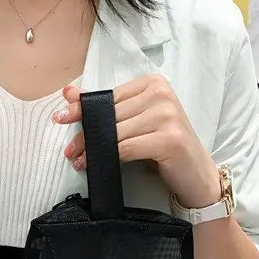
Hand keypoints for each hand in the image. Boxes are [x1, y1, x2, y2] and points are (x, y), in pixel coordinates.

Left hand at [54, 76, 220, 209]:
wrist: (197, 175)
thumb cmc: (164, 148)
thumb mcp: (136, 123)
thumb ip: (108, 108)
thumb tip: (68, 93)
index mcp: (153, 83)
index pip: (110, 96)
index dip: (83, 109)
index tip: (61, 117)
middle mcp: (162, 94)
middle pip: (111, 114)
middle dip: (86, 133)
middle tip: (69, 150)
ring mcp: (168, 115)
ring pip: (116, 132)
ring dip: (94, 149)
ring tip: (79, 161)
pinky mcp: (170, 139)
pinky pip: (127, 148)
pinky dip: (109, 158)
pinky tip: (97, 165)